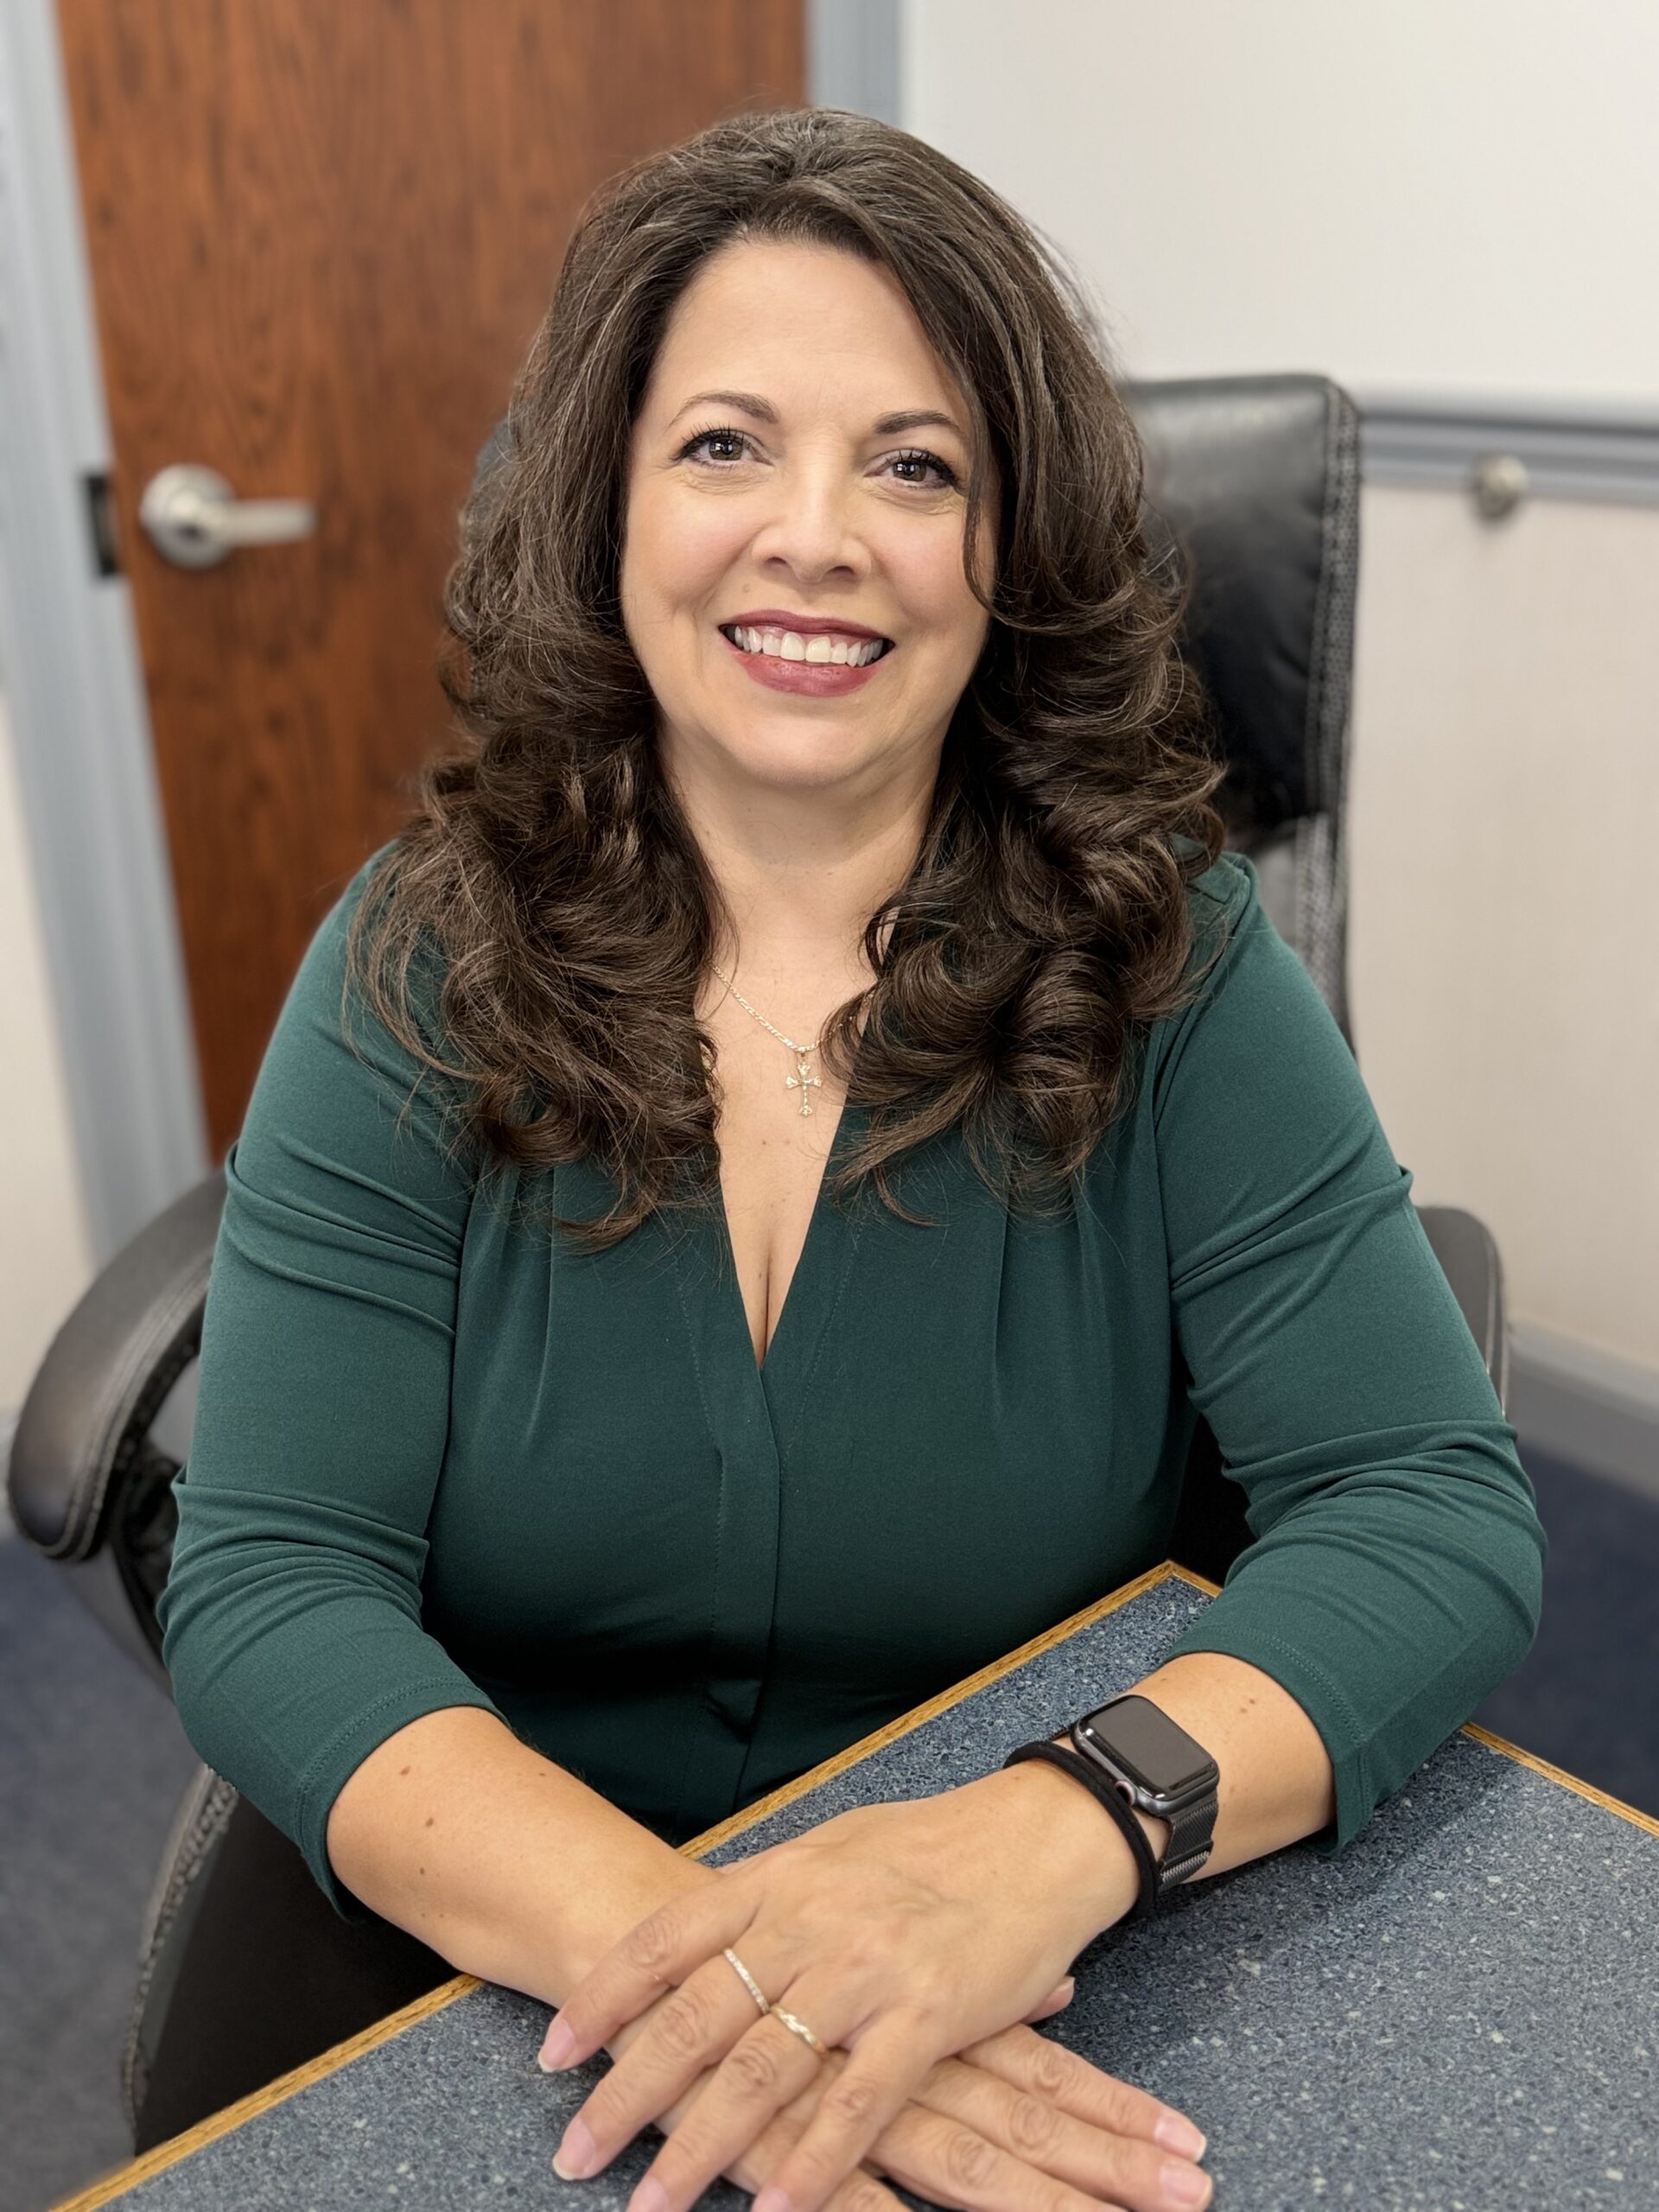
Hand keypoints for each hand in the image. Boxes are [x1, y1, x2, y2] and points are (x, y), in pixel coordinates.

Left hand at [538, 1771, 1175, 2211]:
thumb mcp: (833, 1851)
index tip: (554, 2055)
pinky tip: (774, 2210)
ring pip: (762, 2068)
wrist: (1038, 1835)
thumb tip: (699, 1934)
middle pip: (697, 2016)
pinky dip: (813, 2161)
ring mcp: (868, 1969)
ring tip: (650, 2202)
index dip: (605, 1999)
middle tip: (574, 2152)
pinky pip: (858, 2102)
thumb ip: (768, 1898)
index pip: (667, 1938)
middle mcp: (810, 1919)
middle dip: (627, 2092)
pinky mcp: (930, 2014)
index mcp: (780, 1875)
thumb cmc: (931, 1846)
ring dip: (700, 2145)